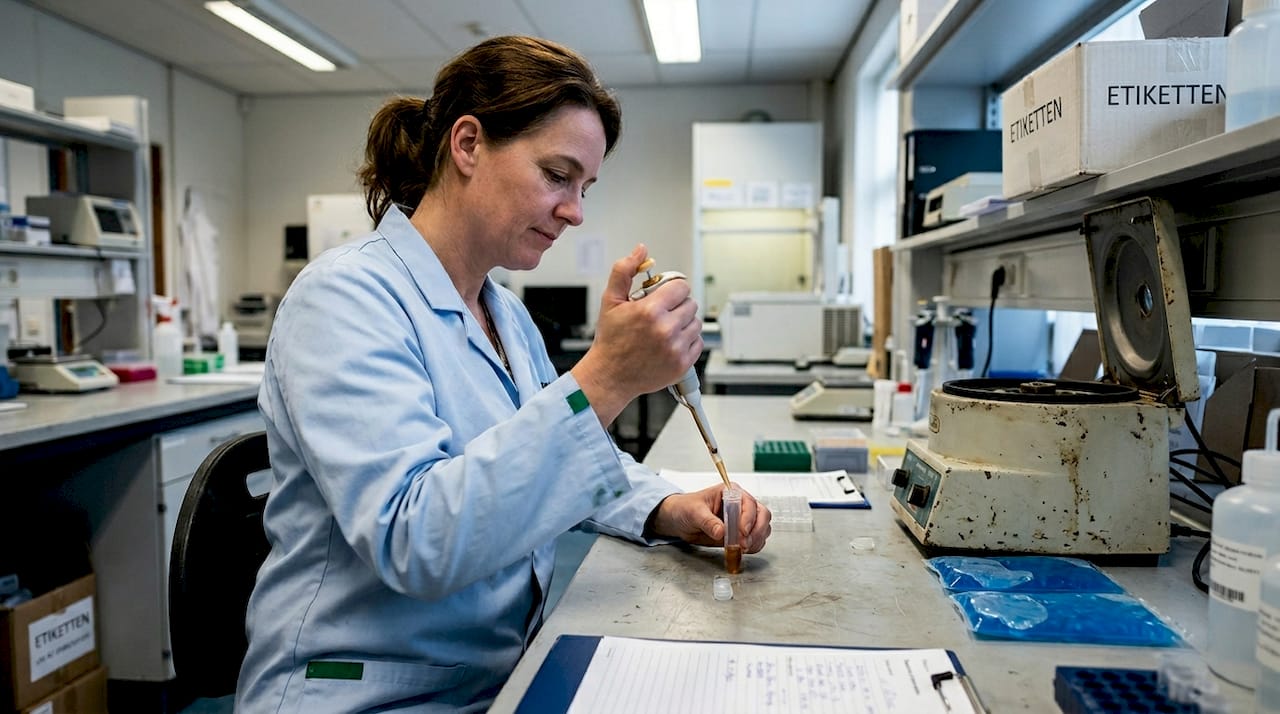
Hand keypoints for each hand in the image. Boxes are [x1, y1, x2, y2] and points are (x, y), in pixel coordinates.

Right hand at [571, 244, 701, 423]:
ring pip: (696, 323)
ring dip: (684, 322)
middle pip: (691, 304)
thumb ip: (624, 271)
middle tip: (662, 313)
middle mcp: (666, 330)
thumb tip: (641, 251)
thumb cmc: (610, 339)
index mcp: (650, 311)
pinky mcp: (682, 364)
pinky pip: (698, 342)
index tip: (664, 296)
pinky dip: (688, 341)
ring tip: (666, 328)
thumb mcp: (610, 300)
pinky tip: (671, 342)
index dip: (672, 289)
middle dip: (678, 305)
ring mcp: (676, 348)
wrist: (610, 375)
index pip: (681, 287)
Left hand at [648, 483, 771, 552]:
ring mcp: (742, 519)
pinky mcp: (740, 533)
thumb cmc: (685, 508)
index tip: (742, 532)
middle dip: (756, 531)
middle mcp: (741, 504)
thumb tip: (721, 531)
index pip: (749, 503)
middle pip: (762, 514)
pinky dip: (753, 546)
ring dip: (756, 539)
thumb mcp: (694, 512)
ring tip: (742, 549)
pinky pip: (755, 539)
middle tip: (744, 544)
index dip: (748, 518)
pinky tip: (742, 551)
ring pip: (762, 527)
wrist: (678, 519)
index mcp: (731, 492)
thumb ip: (708, 521)